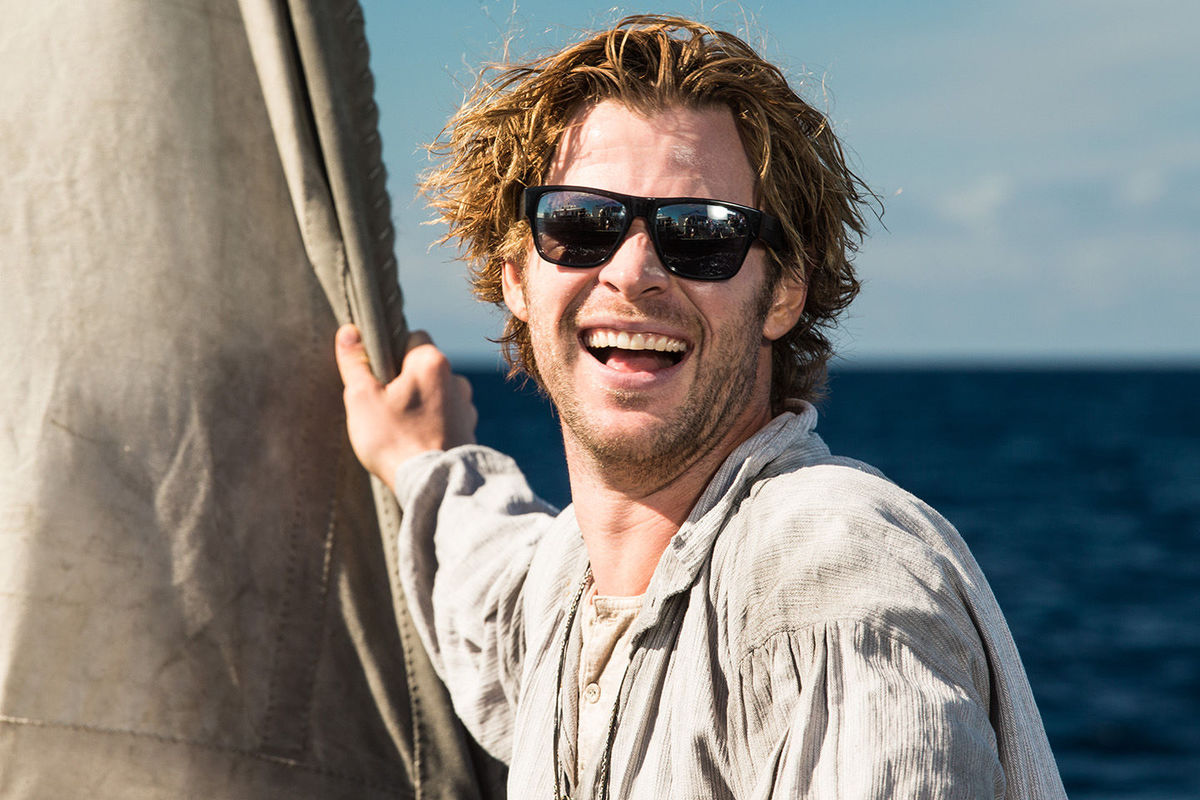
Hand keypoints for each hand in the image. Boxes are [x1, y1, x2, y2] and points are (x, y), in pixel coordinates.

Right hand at [335, 324, 477, 490]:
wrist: (432, 485)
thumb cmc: (394, 440)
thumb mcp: (362, 398)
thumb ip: (355, 362)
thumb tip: (349, 330)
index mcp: (432, 363)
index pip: (413, 337)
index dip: (392, 352)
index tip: (379, 376)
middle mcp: (457, 379)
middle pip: (425, 368)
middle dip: (406, 381)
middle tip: (385, 406)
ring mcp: (466, 406)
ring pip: (437, 393)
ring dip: (422, 403)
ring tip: (401, 427)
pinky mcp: (470, 431)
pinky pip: (447, 417)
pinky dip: (434, 423)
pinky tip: (417, 440)